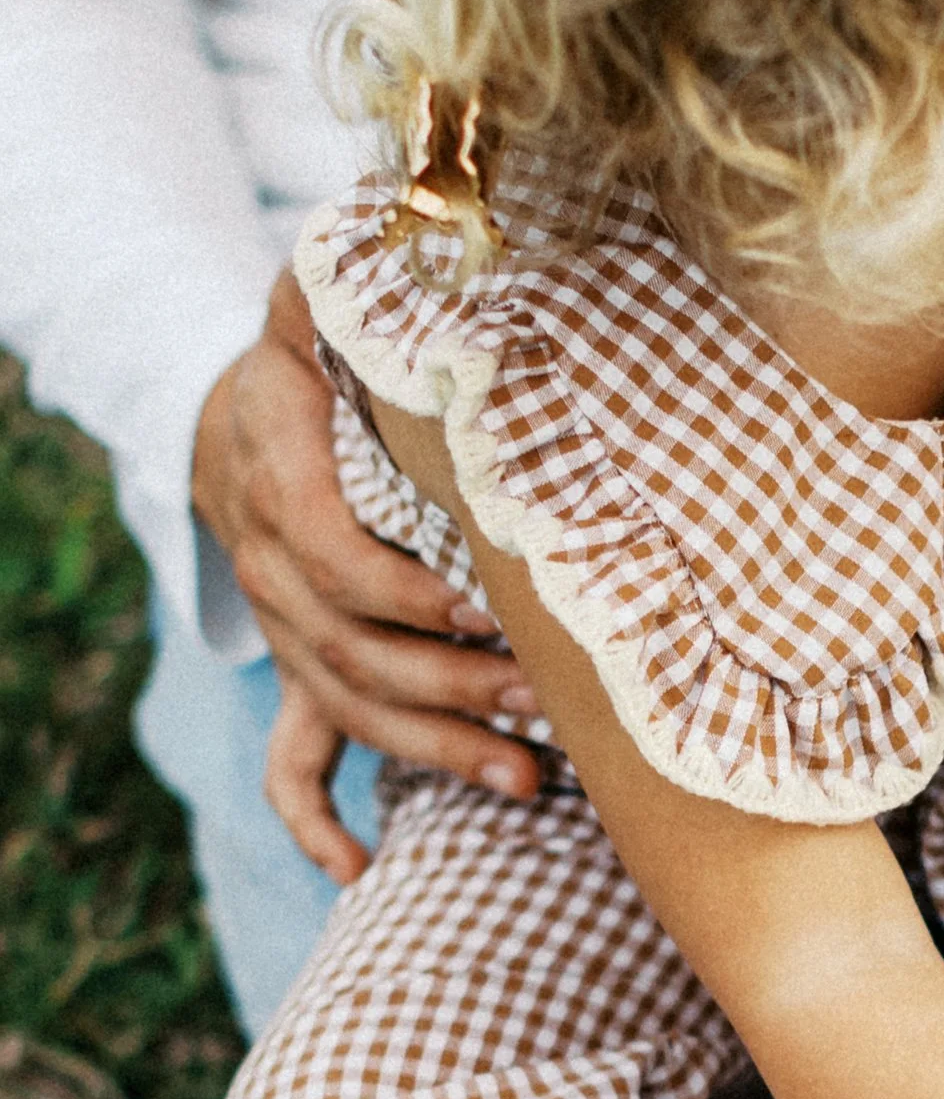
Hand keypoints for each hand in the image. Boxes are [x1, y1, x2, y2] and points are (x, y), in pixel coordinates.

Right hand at [194, 273, 541, 881]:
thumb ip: (372, 279)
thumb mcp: (329, 296)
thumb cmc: (322, 350)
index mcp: (280, 475)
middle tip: (547, 711)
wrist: (239, 406)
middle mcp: (272, 564)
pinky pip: (292, 760)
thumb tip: (430, 231)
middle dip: (454, 689)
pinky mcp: (304, 666)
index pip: (337, 557)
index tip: (488, 612)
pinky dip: (317, 819)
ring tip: (525, 780)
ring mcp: (286, 626)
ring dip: (433, 752)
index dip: (409, 594)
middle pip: (354, 650)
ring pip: (346, 708)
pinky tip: (357, 868)